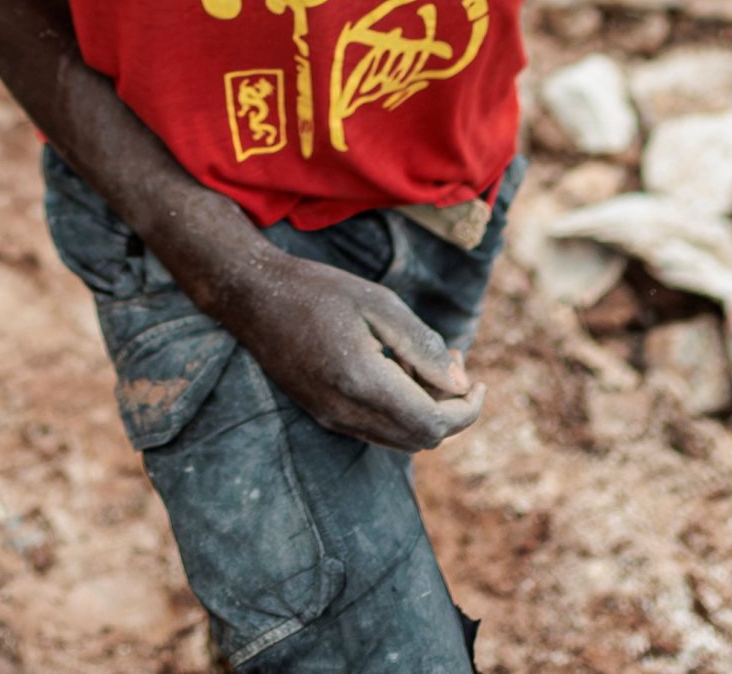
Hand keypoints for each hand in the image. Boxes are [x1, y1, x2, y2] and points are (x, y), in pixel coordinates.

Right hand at [215, 248, 484, 451]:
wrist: (252, 296)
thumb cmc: (318, 290)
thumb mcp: (379, 303)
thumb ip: (423, 346)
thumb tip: (461, 384)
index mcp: (363, 382)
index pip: (433, 424)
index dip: (466, 411)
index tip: (479, 382)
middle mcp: (346, 412)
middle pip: (421, 440)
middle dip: (450, 410)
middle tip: (453, 363)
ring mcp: (331, 418)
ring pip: (400, 441)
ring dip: (425, 414)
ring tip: (423, 365)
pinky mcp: (323, 415)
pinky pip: (377, 432)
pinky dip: (400, 413)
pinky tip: (396, 373)